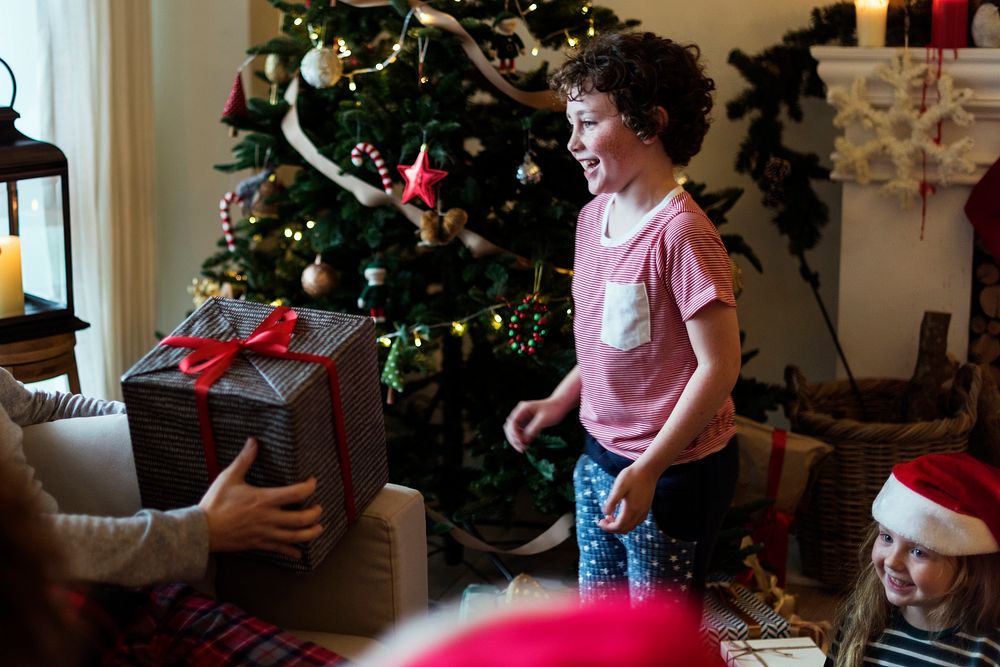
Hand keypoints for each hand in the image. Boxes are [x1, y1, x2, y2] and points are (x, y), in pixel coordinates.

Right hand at [199, 437, 323, 559]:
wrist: (201, 531)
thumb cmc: (215, 504)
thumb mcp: (229, 477)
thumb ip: (244, 459)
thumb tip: (254, 441)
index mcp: (264, 500)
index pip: (296, 493)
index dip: (309, 487)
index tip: (313, 482)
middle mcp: (268, 518)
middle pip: (301, 519)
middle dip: (315, 514)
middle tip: (319, 508)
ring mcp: (264, 533)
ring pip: (294, 537)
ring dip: (310, 533)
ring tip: (319, 528)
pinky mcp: (258, 544)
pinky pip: (279, 549)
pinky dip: (291, 551)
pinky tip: (298, 554)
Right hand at [503, 398, 563, 452]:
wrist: (560, 404)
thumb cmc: (553, 410)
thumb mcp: (544, 420)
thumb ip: (533, 429)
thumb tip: (524, 441)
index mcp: (523, 408)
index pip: (512, 422)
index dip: (514, 434)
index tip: (521, 443)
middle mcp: (520, 412)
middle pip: (510, 427)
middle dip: (513, 438)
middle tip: (521, 449)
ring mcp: (523, 417)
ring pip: (513, 430)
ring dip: (516, 440)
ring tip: (522, 448)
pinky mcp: (527, 422)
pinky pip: (520, 431)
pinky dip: (521, 438)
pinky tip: (526, 445)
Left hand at [597, 463, 658, 534]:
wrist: (648, 469)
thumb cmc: (632, 476)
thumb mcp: (619, 487)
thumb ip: (612, 501)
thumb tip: (605, 514)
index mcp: (631, 509)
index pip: (618, 526)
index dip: (607, 527)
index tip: (599, 521)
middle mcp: (639, 513)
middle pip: (624, 529)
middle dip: (612, 528)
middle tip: (603, 520)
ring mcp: (644, 511)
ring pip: (630, 527)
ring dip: (619, 525)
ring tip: (610, 516)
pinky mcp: (646, 508)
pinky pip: (636, 522)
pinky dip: (626, 522)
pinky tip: (621, 513)